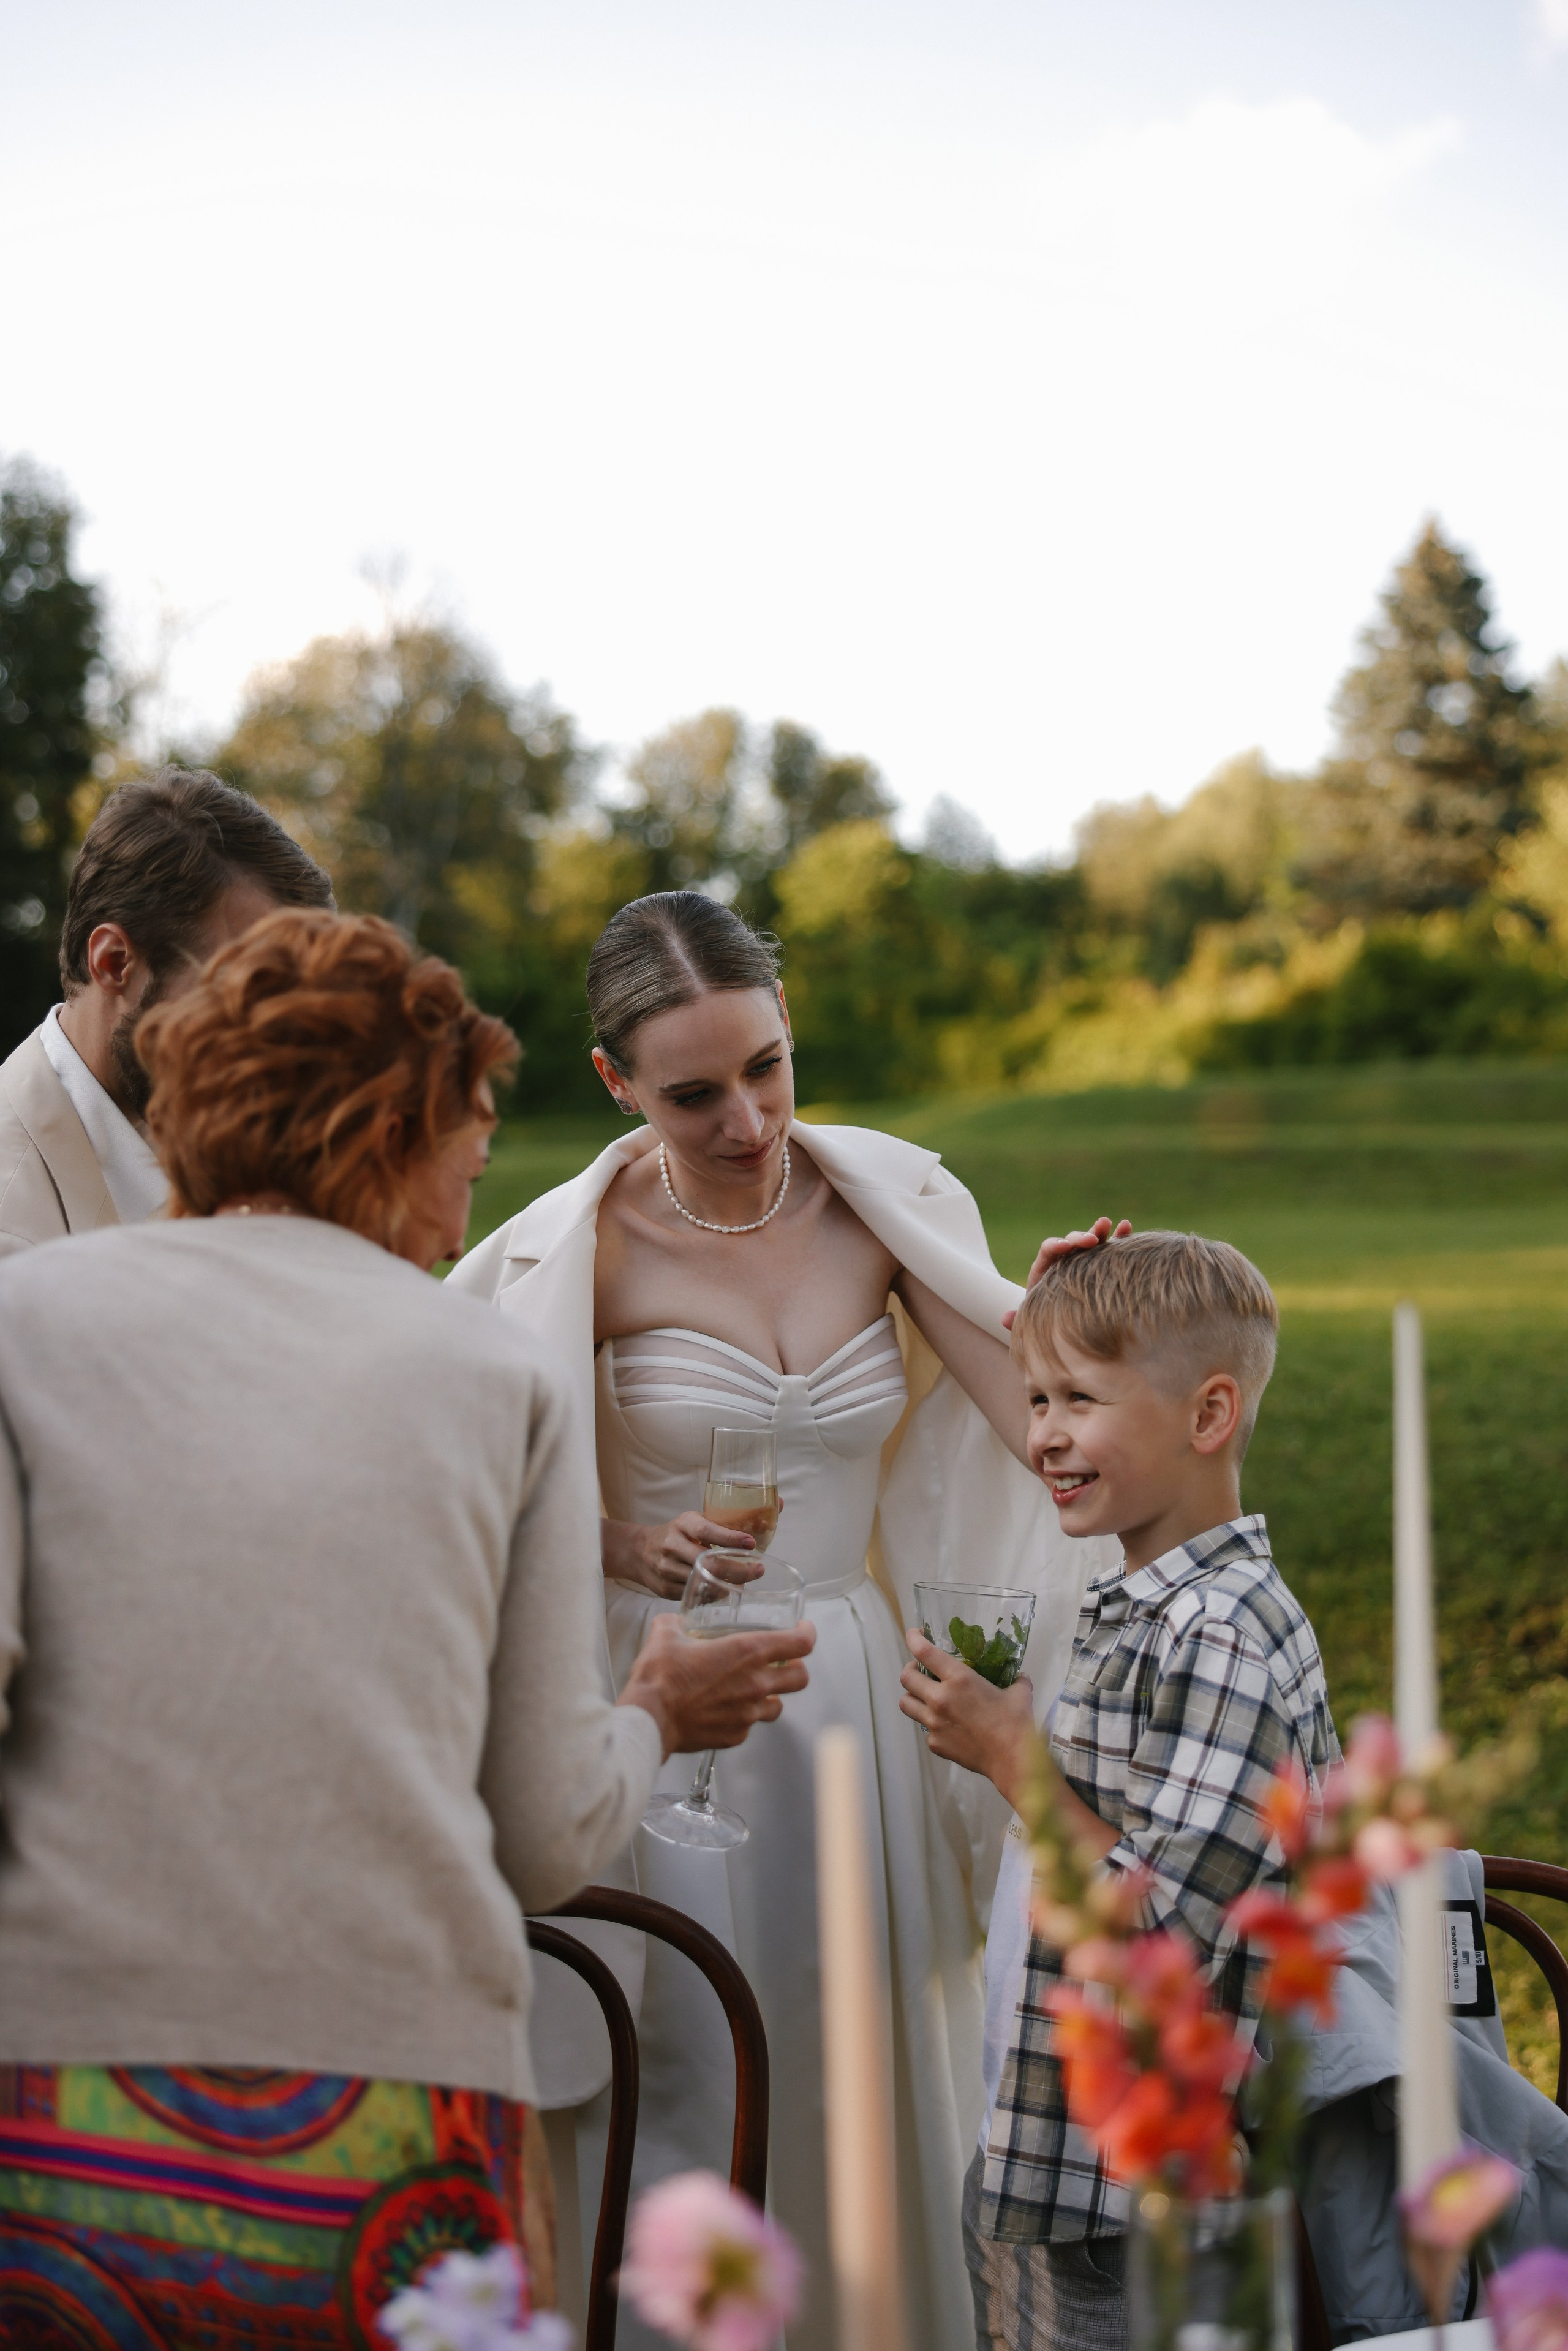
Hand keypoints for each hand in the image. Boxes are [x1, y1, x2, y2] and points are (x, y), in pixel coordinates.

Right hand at [604, 1512, 761, 1599]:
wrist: (640, 1551)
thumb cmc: (679, 1534)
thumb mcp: (695, 1520)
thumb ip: (728, 1520)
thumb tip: (780, 1504)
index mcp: (683, 1524)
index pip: (707, 1530)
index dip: (730, 1538)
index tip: (751, 1543)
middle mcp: (672, 1545)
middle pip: (708, 1561)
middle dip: (738, 1568)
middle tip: (758, 1570)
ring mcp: (667, 1569)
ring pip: (703, 1580)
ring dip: (728, 1584)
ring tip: (747, 1581)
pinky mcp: (665, 1589)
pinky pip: (695, 1594)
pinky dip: (713, 1594)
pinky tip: (726, 1591)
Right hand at [620, 1611, 816, 1757]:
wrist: (650, 1718)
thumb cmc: (660, 1677)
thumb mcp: (666, 1635)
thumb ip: (675, 1624)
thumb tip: (673, 1622)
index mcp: (747, 1652)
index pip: (800, 1643)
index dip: (808, 1633)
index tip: (803, 1629)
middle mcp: (756, 1683)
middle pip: (801, 1677)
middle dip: (797, 1668)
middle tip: (785, 1662)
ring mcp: (748, 1714)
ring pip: (778, 1705)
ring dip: (771, 1695)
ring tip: (753, 1689)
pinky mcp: (736, 1735)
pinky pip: (750, 1725)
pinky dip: (744, 1716)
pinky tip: (726, 1709)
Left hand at [898, 1631, 1035, 1801]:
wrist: (1012, 1760)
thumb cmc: (1016, 1723)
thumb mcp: (1018, 1693)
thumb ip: (1016, 1680)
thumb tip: (1020, 1676)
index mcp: (959, 1679)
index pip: (924, 1652)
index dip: (914, 1639)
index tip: (914, 1634)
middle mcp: (940, 1698)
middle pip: (906, 1677)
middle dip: (910, 1669)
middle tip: (920, 1669)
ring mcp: (934, 1723)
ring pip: (905, 1703)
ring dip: (913, 1696)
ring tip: (924, 1696)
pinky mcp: (935, 1743)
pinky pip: (924, 1728)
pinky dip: (931, 1724)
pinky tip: (946, 1725)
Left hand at [1001, 1217, 1131, 1329]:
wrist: (1060, 1321)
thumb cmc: (1044, 1318)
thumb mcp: (1032, 1318)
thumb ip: (1019, 1318)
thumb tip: (1005, 1319)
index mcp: (1044, 1268)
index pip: (1048, 1250)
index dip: (1055, 1246)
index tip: (1063, 1247)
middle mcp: (1064, 1260)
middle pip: (1070, 1241)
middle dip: (1079, 1238)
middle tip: (1091, 1240)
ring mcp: (1082, 1260)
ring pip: (1090, 1241)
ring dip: (1099, 1232)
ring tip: (1108, 1223)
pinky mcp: (1099, 1264)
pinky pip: (1108, 1248)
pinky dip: (1117, 1238)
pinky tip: (1127, 1226)